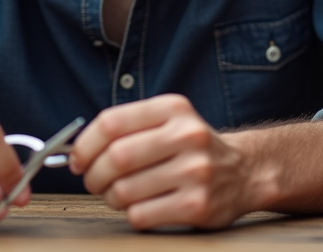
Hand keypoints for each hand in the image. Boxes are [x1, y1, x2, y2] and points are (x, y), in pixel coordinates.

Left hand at [69, 94, 257, 229]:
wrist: (245, 171)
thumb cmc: (192, 148)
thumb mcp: (169, 121)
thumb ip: (128, 128)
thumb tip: (77, 153)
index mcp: (174, 108)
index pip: (112, 122)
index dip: (85, 144)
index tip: (78, 159)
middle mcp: (187, 135)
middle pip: (116, 158)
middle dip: (94, 175)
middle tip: (94, 182)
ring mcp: (195, 171)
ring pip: (124, 190)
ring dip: (111, 198)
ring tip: (119, 195)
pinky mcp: (198, 205)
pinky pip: (140, 214)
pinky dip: (132, 214)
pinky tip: (142, 207)